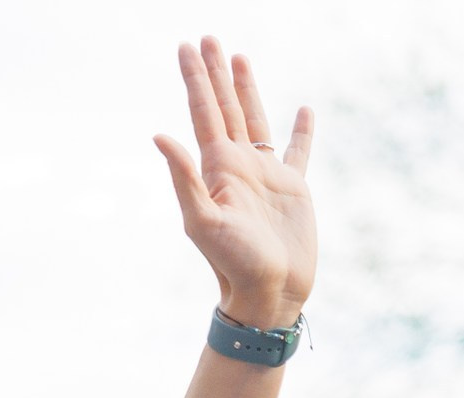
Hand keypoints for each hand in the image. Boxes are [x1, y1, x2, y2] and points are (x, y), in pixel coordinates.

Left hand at [156, 39, 315, 328]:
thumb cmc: (233, 264)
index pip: (203, 112)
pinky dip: (301, 130)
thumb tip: (160, 135)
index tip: (186, 46)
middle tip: (207, 38)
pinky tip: (304, 109)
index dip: (194, 79)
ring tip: (239, 57)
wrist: (268, 294)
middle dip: (214, 73)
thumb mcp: (203, 222)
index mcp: (217, 168)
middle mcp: (238, 165)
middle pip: (225, 107)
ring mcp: (266, 174)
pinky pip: (297, 151)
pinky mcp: (293, 188)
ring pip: (256, 119)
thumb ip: (183, 178)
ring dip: (247, 88)